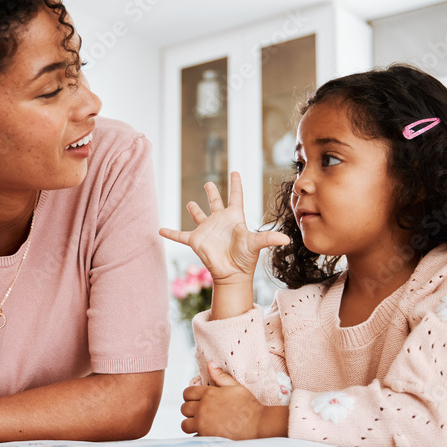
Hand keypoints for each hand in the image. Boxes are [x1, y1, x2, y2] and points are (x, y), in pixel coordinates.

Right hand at [159, 172, 289, 285]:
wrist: (232, 274)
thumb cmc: (245, 259)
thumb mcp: (256, 244)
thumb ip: (269, 238)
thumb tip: (287, 239)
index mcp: (234, 217)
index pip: (236, 196)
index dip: (236, 184)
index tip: (235, 171)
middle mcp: (220, 221)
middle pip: (216, 202)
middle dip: (212, 192)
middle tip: (208, 183)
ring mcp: (207, 230)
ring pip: (199, 216)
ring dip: (195, 209)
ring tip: (191, 203)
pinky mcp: (196, 240)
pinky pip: (180, 235)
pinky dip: (170, 233)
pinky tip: (160, 229)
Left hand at [180, 362, 288, 439]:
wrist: (258, 424)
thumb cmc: (249, 405)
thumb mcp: (235, 387)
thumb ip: (220, 376)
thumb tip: (210, 364)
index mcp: (208, 394)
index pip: (187, 393)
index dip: (190, 396)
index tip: (196, 400)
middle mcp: (202, 408)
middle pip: (184, 408)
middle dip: (190, 410)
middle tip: (200, 412)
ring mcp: (203, 423)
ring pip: (185, 424)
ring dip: (191, 424)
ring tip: (202, 424)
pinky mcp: (206, 437)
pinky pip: (194, 437)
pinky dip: (199, 436)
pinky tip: (208, 434)